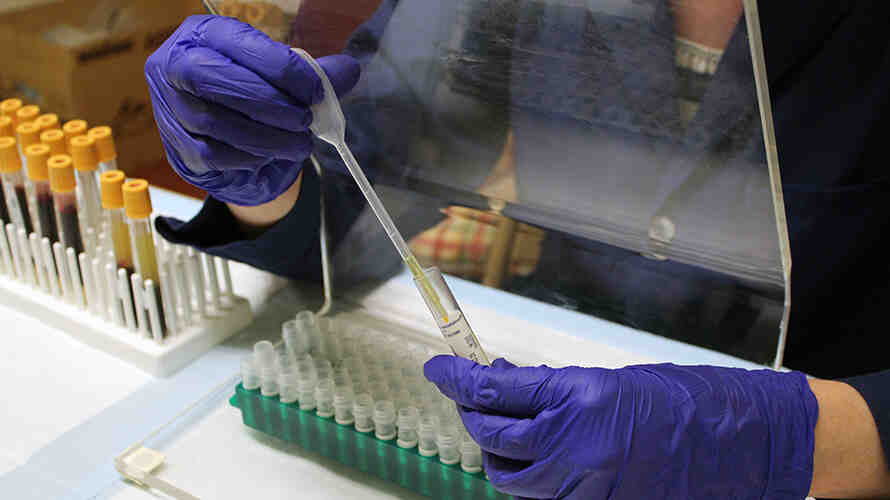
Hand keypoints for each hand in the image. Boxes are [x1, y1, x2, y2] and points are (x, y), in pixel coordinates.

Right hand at [145, 15, 359, 205]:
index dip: (283, 68)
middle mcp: (174, 64)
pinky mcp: (177, 144)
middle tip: (305, 120)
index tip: (316, 91)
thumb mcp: (279, 75)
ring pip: (215, 122)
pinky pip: (214, 153)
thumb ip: (312, 73)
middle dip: (269, 103)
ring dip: (266, 137)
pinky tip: (272, 154)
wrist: (222, 134)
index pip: (241, 44)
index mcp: (203, 34)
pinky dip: (249, 156)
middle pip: (214, 80)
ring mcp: (169, 106)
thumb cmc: (250, 93)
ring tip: (300, 143)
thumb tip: (348, 70)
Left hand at [424, 356, 817, 498]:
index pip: (491, 389)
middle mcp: (573, 445)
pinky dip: (532, 479)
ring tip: (511, 427)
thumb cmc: (677, 399)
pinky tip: (543, 456)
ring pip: (510, 477)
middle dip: (475, 414)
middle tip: (476, 394)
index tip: (438, 367)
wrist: (735, 442)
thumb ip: (550, 389)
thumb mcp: (605, 380)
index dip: (455, 377)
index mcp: (576, 397)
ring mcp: (582, 485)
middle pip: (490, 437)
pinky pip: (542, 499)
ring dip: (499, 451)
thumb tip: (504, 385)